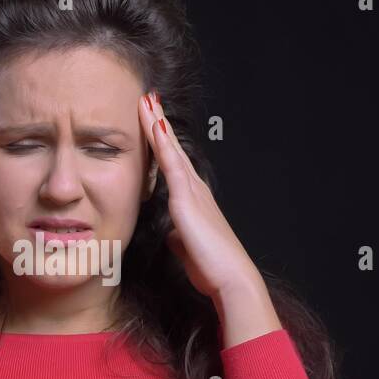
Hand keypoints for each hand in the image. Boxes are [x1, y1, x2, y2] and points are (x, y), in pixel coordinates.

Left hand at [138, 91, 258, 298]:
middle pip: (173, 150)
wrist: (231, 279)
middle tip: (149, 99)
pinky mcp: (187, 200)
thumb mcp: (188, 250)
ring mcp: (193, 192)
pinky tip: (155, 125)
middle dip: (160, 124)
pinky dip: (163, 144)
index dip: (163, 144)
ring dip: (158, 124)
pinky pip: (172, 165)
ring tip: (147, 100)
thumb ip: (179, 237)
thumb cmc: (212, 268)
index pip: (174, 166)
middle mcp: (196, 191)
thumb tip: (172, 235)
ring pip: (172, 150)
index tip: (152, 123)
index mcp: (195, 202)